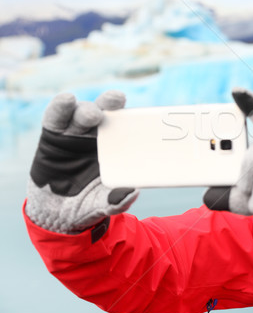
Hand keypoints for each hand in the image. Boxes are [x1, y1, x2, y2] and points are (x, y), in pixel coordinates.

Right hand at [25, 91, 137, 239]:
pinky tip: (66, 100)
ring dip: (87, 108)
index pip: (124, 124)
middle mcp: (96, 134)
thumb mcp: (103, 203)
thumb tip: (131, 193)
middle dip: (110, 102)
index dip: (130, 114)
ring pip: (80, 112)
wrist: (57, 213)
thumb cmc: (89, 201)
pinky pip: (55, 118)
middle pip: (104, 111)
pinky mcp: (52, 135)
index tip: (140, 110)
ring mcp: (74, 133)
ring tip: (93, 114)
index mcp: (115, 145)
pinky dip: (60, 107)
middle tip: (117, 100)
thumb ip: (116, 199)